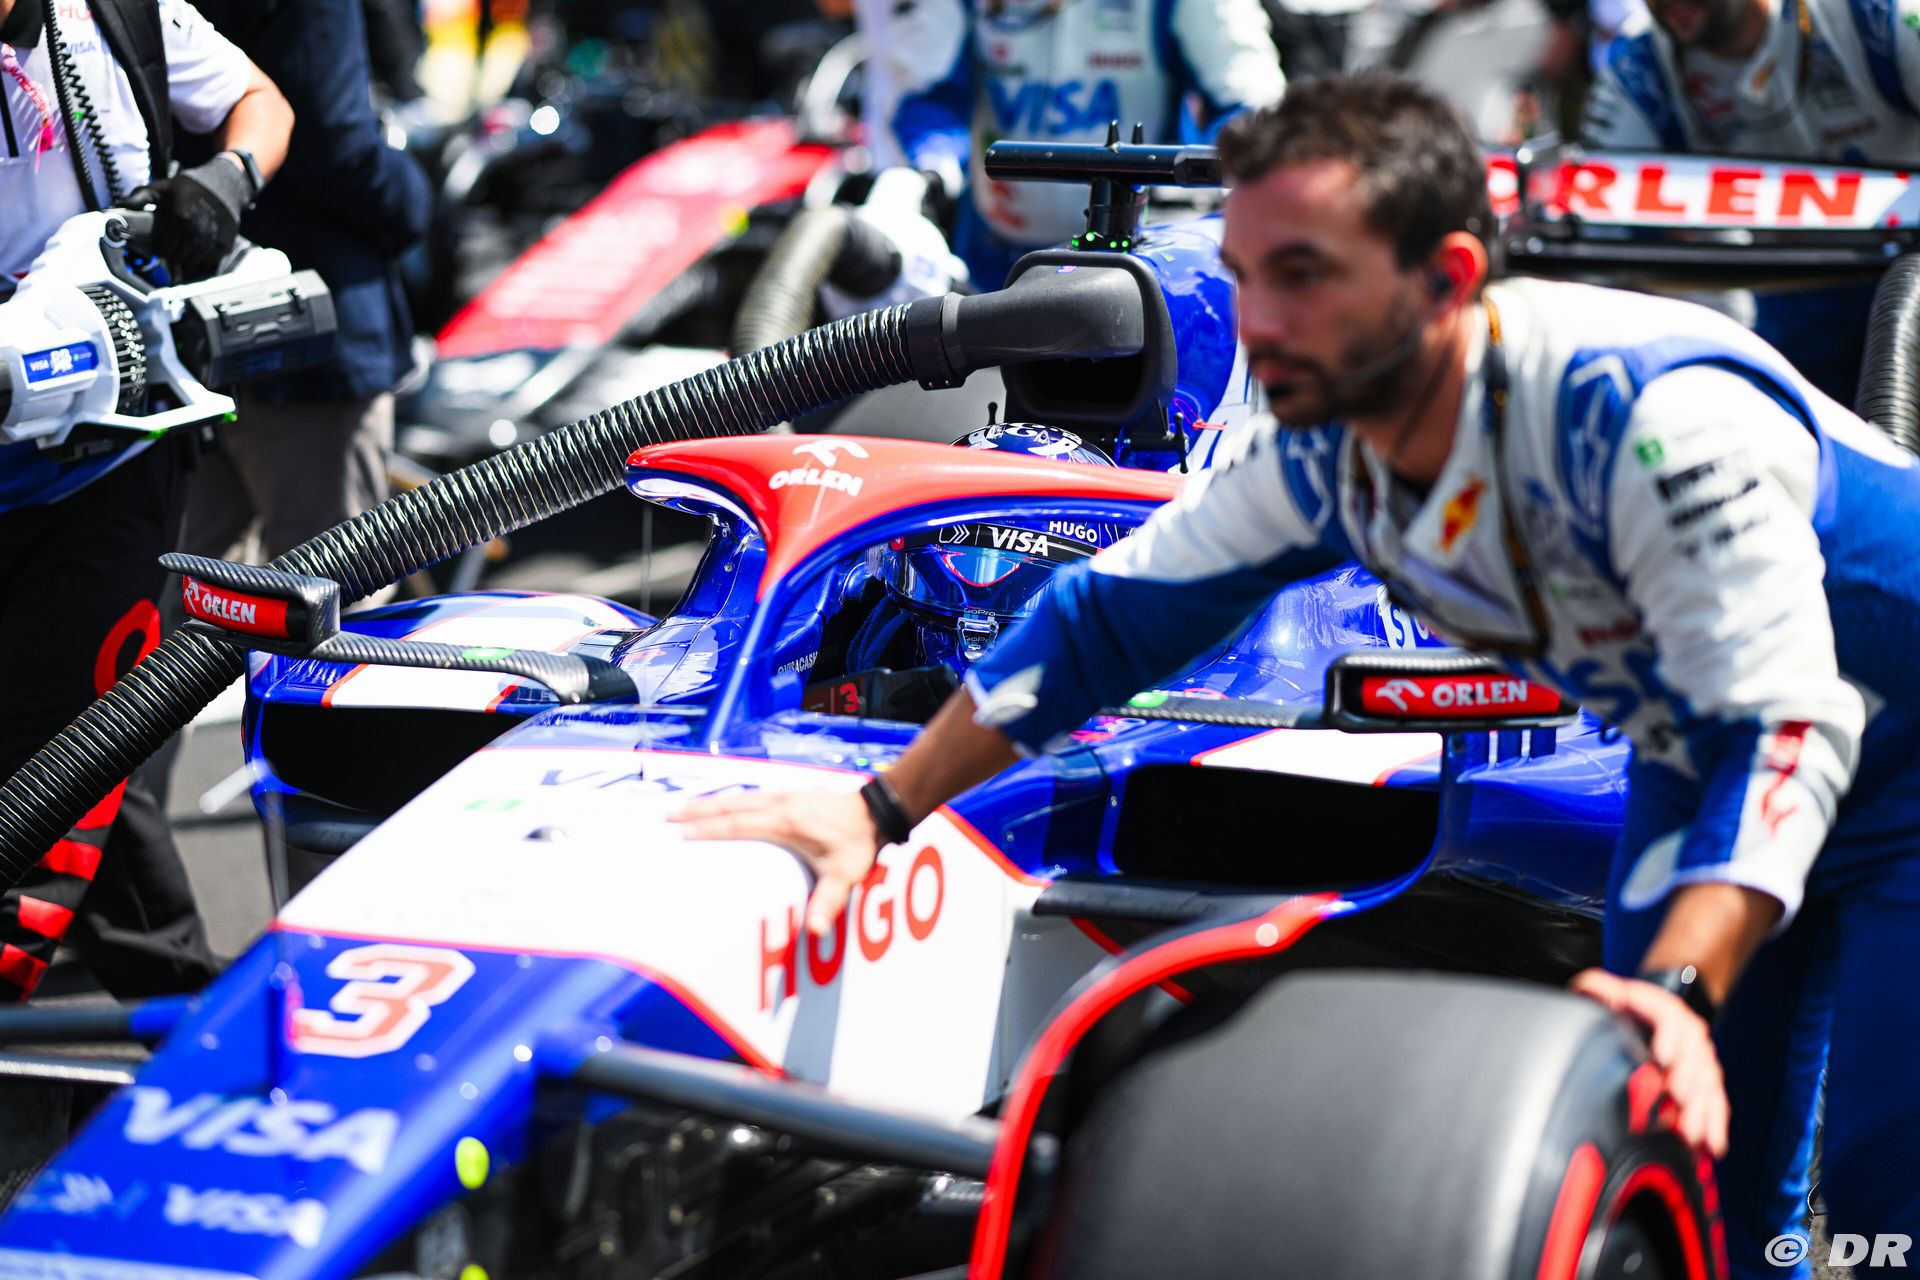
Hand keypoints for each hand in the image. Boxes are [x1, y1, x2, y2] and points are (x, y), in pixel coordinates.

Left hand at [122, 155, 251, 280]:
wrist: (224, 185)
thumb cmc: (190, 187)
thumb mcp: (163, 187)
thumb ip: (140, 196)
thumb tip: (121, 206)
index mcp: (181, 217)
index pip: (165, 248)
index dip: (160, 248)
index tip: (160, 244)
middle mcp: (198, 231)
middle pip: (179, 257)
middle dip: (172, 253)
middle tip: (171, 245)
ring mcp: (213, 239)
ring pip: (194, 261)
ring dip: (187, 257)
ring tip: (184, 245)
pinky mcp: (225, 245)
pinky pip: (209, 261)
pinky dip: (202, 258)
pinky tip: (199, 246)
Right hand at [671, 790, 883, 936]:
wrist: (875, 811)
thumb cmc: (857, 845)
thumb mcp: (846, 875)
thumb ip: (829, 902)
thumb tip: (816, 930)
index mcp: (784, 823)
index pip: (738, 825)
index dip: (709, 829)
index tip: (683, 833)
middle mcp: (779, 805)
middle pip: (730, 806)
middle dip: (697, 811)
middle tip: (667, 815)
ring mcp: (783, 796)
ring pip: (737, 796)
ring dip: (708, 801)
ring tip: (681, 806)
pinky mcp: (789, 794)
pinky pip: (750, 793)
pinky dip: (728, 797)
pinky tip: (718, 801)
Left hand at [1569, 968, 1729, 1157]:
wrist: (1658, 1010)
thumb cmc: (1630, 1006)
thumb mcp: (1609, 991)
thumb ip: (1598, 988)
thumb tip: (1587, 987)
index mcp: (1666, 1011)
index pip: (1671, 1019)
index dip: (1670, 1037)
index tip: (1663, 1057)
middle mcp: (1688, 1035)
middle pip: (1695, 1057)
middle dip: (1688, 1080)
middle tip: (1679, 1098)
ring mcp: (1700, 1060)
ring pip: (1708, 1085)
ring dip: (1702, 1110)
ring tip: (1691, 1133)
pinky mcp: (1706, 1082)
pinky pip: (1716, 1103)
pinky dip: (1715, 1124)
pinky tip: (1712, 1145)